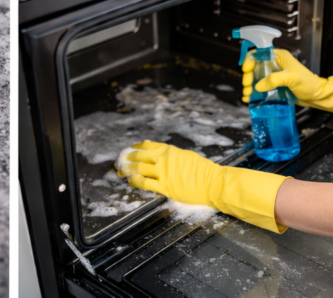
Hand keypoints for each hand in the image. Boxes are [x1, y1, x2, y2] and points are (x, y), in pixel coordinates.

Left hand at [120, 140, 287, 232]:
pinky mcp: (164, 186)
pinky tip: (130, 182)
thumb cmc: (203, 171)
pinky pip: (144, 183)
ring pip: (138, 169)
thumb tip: (160, 157)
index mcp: (169, 150)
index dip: (133, 148)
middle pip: (137, 156)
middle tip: (118, 162)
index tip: (128, 151)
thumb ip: (171, 156)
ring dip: (126, 170)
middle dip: (125, 158)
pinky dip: (134, 181)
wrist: (213, 182)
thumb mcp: (185, 156)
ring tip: (120, 172)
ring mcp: (163, 172)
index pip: (145, 145)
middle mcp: (163, 158)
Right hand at [241, 49, 322, 104]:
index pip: (258, 53)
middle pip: (254, 67)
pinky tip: (250, 99)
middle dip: (248, 77)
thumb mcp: (292, 78)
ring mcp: (273, 76)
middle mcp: (274, 64)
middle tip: (247, 86)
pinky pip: (260, 87)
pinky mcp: (274, 86)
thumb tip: (258, 86)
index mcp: (278, 57)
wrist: (316, 96)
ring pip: (256, 78)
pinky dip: (254, 93)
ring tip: (247, 95)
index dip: (249, 60)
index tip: (246, 70)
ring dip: (249, 86)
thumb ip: (274, 80)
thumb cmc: (308, 83)